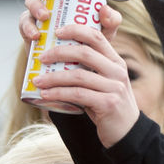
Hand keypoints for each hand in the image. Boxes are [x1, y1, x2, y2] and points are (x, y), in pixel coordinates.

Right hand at [18, 0, 123, 47]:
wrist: (76, 68)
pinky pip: (24, 26)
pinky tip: (36, 36)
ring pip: (29, 6)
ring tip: (44, 19)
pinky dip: (28, 29)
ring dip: (35, 9)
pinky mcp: (28, 33)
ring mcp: (37, 18)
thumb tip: (105, 9)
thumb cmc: (89, 44)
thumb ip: (111, 21)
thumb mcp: (104, 32)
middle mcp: (49, 4)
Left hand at [32, 15, 141, 147]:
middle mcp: (117, 71)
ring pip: (78, 75)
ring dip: (53, 77)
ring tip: (37, 80)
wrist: (126, 133)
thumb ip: (88, 70)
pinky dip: (59, 94)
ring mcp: (114, 87)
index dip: (76, 30)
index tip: (57, 31)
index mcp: (116, 61)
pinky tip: (46, 95)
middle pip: (85, 52)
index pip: (96, 37)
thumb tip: (54, 61)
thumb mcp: (103, 83)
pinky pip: (78, 95)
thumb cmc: (107, 105)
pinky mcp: (108, 104)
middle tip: (41, 57)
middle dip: (59, 52)